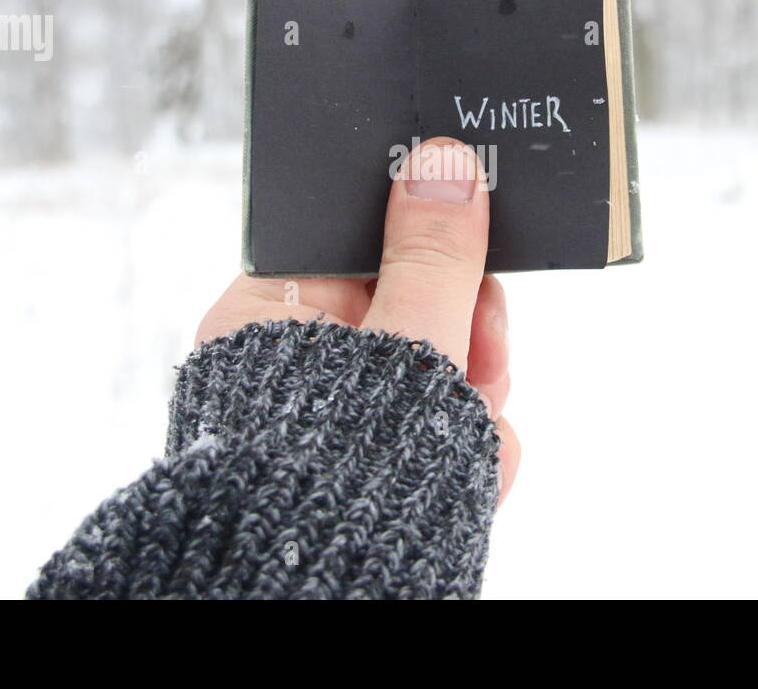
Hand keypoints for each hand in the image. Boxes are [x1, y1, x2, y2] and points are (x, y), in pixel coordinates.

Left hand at [196, 137, 519, 503]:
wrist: (313, 597)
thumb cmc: (341, 469)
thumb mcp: (408, 346)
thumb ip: (434, 257)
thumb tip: (439, 159)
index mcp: (273, 311)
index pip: (358, 240)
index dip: (427, 245)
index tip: (477, 257)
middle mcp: (291, 362)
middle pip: (404, 306)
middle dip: (463, 335)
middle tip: (484, 357)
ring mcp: (325, 417)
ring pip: (426, 373)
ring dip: (471, 401)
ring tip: (479, 436)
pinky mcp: (355, 465)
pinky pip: (423, 430)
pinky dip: (460, 448)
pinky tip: (477, 473)